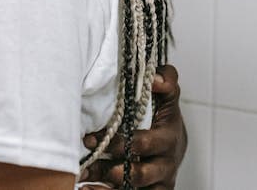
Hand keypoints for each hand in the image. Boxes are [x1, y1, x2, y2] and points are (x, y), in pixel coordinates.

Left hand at [80, 65, 186, 188]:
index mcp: (168, 140)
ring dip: (104, 187)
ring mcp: (157, 183)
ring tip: (82, 179)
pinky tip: (86, 189)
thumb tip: (156, 78)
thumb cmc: (165, 121)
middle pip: (140, 173)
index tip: (90, 137)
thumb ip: (167, 80)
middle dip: (111, 169)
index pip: (144, 144)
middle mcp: (164, 166)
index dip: (118, 143)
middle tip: (86, 162)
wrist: (174, 148)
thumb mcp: (168, 99)